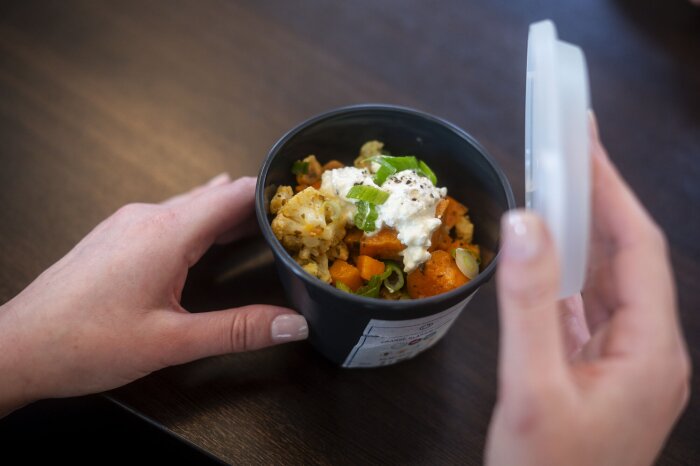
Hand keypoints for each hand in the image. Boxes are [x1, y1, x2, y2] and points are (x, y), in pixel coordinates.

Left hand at [0, 175, 307, 416]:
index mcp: (167, 233)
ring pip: (191, 205)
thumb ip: (239, 330)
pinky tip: (207, 236)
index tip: (303, 200)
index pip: (234, 194)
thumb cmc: (84, 343)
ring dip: (225, 213)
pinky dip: (199, 222)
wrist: (16, 346)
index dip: (272, 192)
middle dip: (254, 204)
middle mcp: (148, 217)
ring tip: (259, 222)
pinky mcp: (115, 235)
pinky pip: (169, 216)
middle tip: (291, 216)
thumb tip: (293, 324)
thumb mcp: (172, 342)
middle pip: (215, 196)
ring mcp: (127, 223)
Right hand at [486, 116, 689, 464]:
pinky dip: (568, 276)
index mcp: (650, 349)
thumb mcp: (532, 388)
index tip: (585, 140)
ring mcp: (627, 364)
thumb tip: (526, 221)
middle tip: (568, 149)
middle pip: (627, 259)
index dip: (611, 189)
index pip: (637, 247)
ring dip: (583, 236)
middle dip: (599, 201)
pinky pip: (589, 309)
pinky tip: (547, 259)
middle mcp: (649, 350)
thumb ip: (528, 304)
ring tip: (555, 191)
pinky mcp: (601, 374)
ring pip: (608, 282)